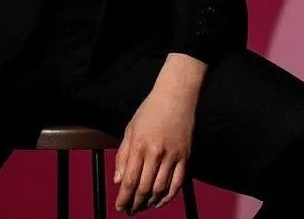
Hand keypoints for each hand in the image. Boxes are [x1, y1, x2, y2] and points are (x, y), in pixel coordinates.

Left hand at [112, 83, 196, 212]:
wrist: (176, 96)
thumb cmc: (150, 110)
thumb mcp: (130, 128)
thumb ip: (123, 155)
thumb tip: (118, 180)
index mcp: (139, 145)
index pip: (130, 180)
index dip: (124, 197)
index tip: (119, 207)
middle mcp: (155, 153)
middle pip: (144, 188)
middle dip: (135, 203)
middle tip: (130, 211)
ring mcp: (172, 157)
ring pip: (160, 190)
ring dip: (150, 202)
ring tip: (143, 207)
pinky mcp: (185, 158)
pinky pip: (177, 184)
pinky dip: (168, 197)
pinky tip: (160, 201)